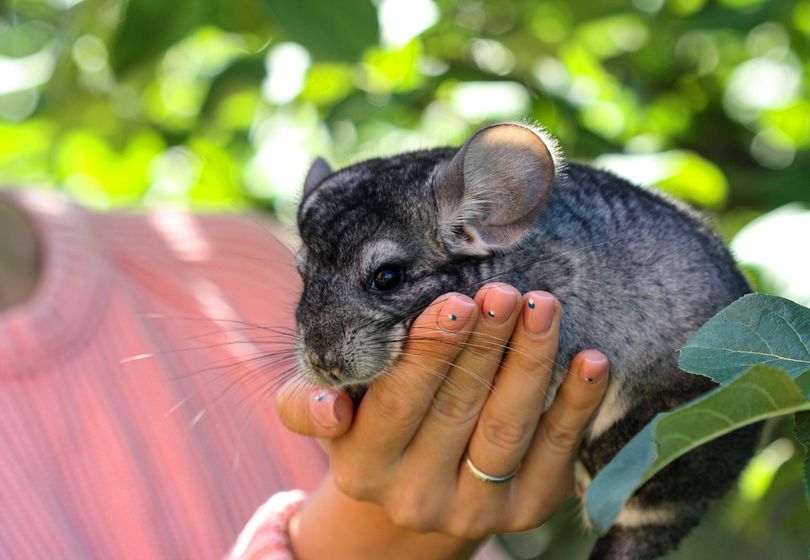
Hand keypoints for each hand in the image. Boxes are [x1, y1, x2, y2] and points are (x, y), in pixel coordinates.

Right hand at [277, 284, 608, 557]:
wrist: (414, 488)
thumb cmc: (371, 425)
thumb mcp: (329, 413)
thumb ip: (309, 404)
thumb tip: (330, 407)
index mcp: (362, 465)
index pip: (397, 402)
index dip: (429, 352)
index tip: (457, 301)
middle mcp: (414, 496)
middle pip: (457, 409)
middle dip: (485, 345)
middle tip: (505, 292)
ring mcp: (474, 510)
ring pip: (507, 428)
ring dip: (529, 362)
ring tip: (543, 306)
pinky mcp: (525, 510)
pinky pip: (557, 455)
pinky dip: (576, 405)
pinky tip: (591, 360)